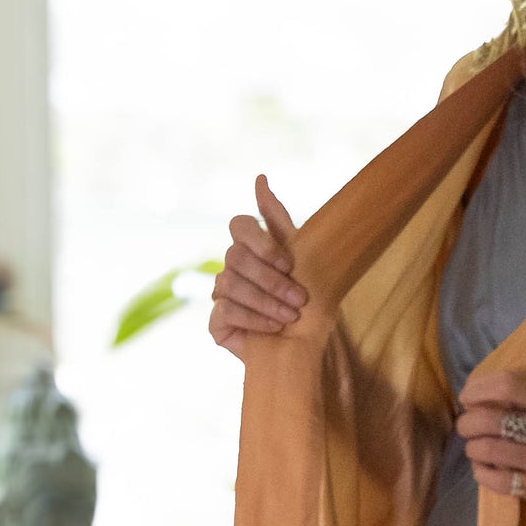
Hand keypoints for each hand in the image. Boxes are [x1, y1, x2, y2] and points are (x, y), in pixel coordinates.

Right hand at [209, 175, 306, 356]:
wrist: (309, 347)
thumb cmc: (308, 300)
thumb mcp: (301, 256)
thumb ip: (277, 218)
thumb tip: (259, 178)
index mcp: (250, 247)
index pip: (239, 225)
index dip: (262, 243)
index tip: (290, 264)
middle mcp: (231, 268)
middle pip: (235, 256)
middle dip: (271, 279)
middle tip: (300, 298)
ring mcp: (221, 295)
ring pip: (230, 284)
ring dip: (267, 301)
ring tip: (292, 316)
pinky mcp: (217, 323)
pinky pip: (225, 311)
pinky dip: (254, 318)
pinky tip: (275, 326)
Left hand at [457, 373, 525, 522]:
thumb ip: (524, 404)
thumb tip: (476, 396)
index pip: (509, 386)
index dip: (479, 389)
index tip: (466, 398)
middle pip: (492, 420)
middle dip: (468, 423)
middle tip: (466, 428)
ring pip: (490, 449)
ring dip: (472, 449)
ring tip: (475, 449)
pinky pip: (497, 480)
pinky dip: (481, 473)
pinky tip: (483, 470)